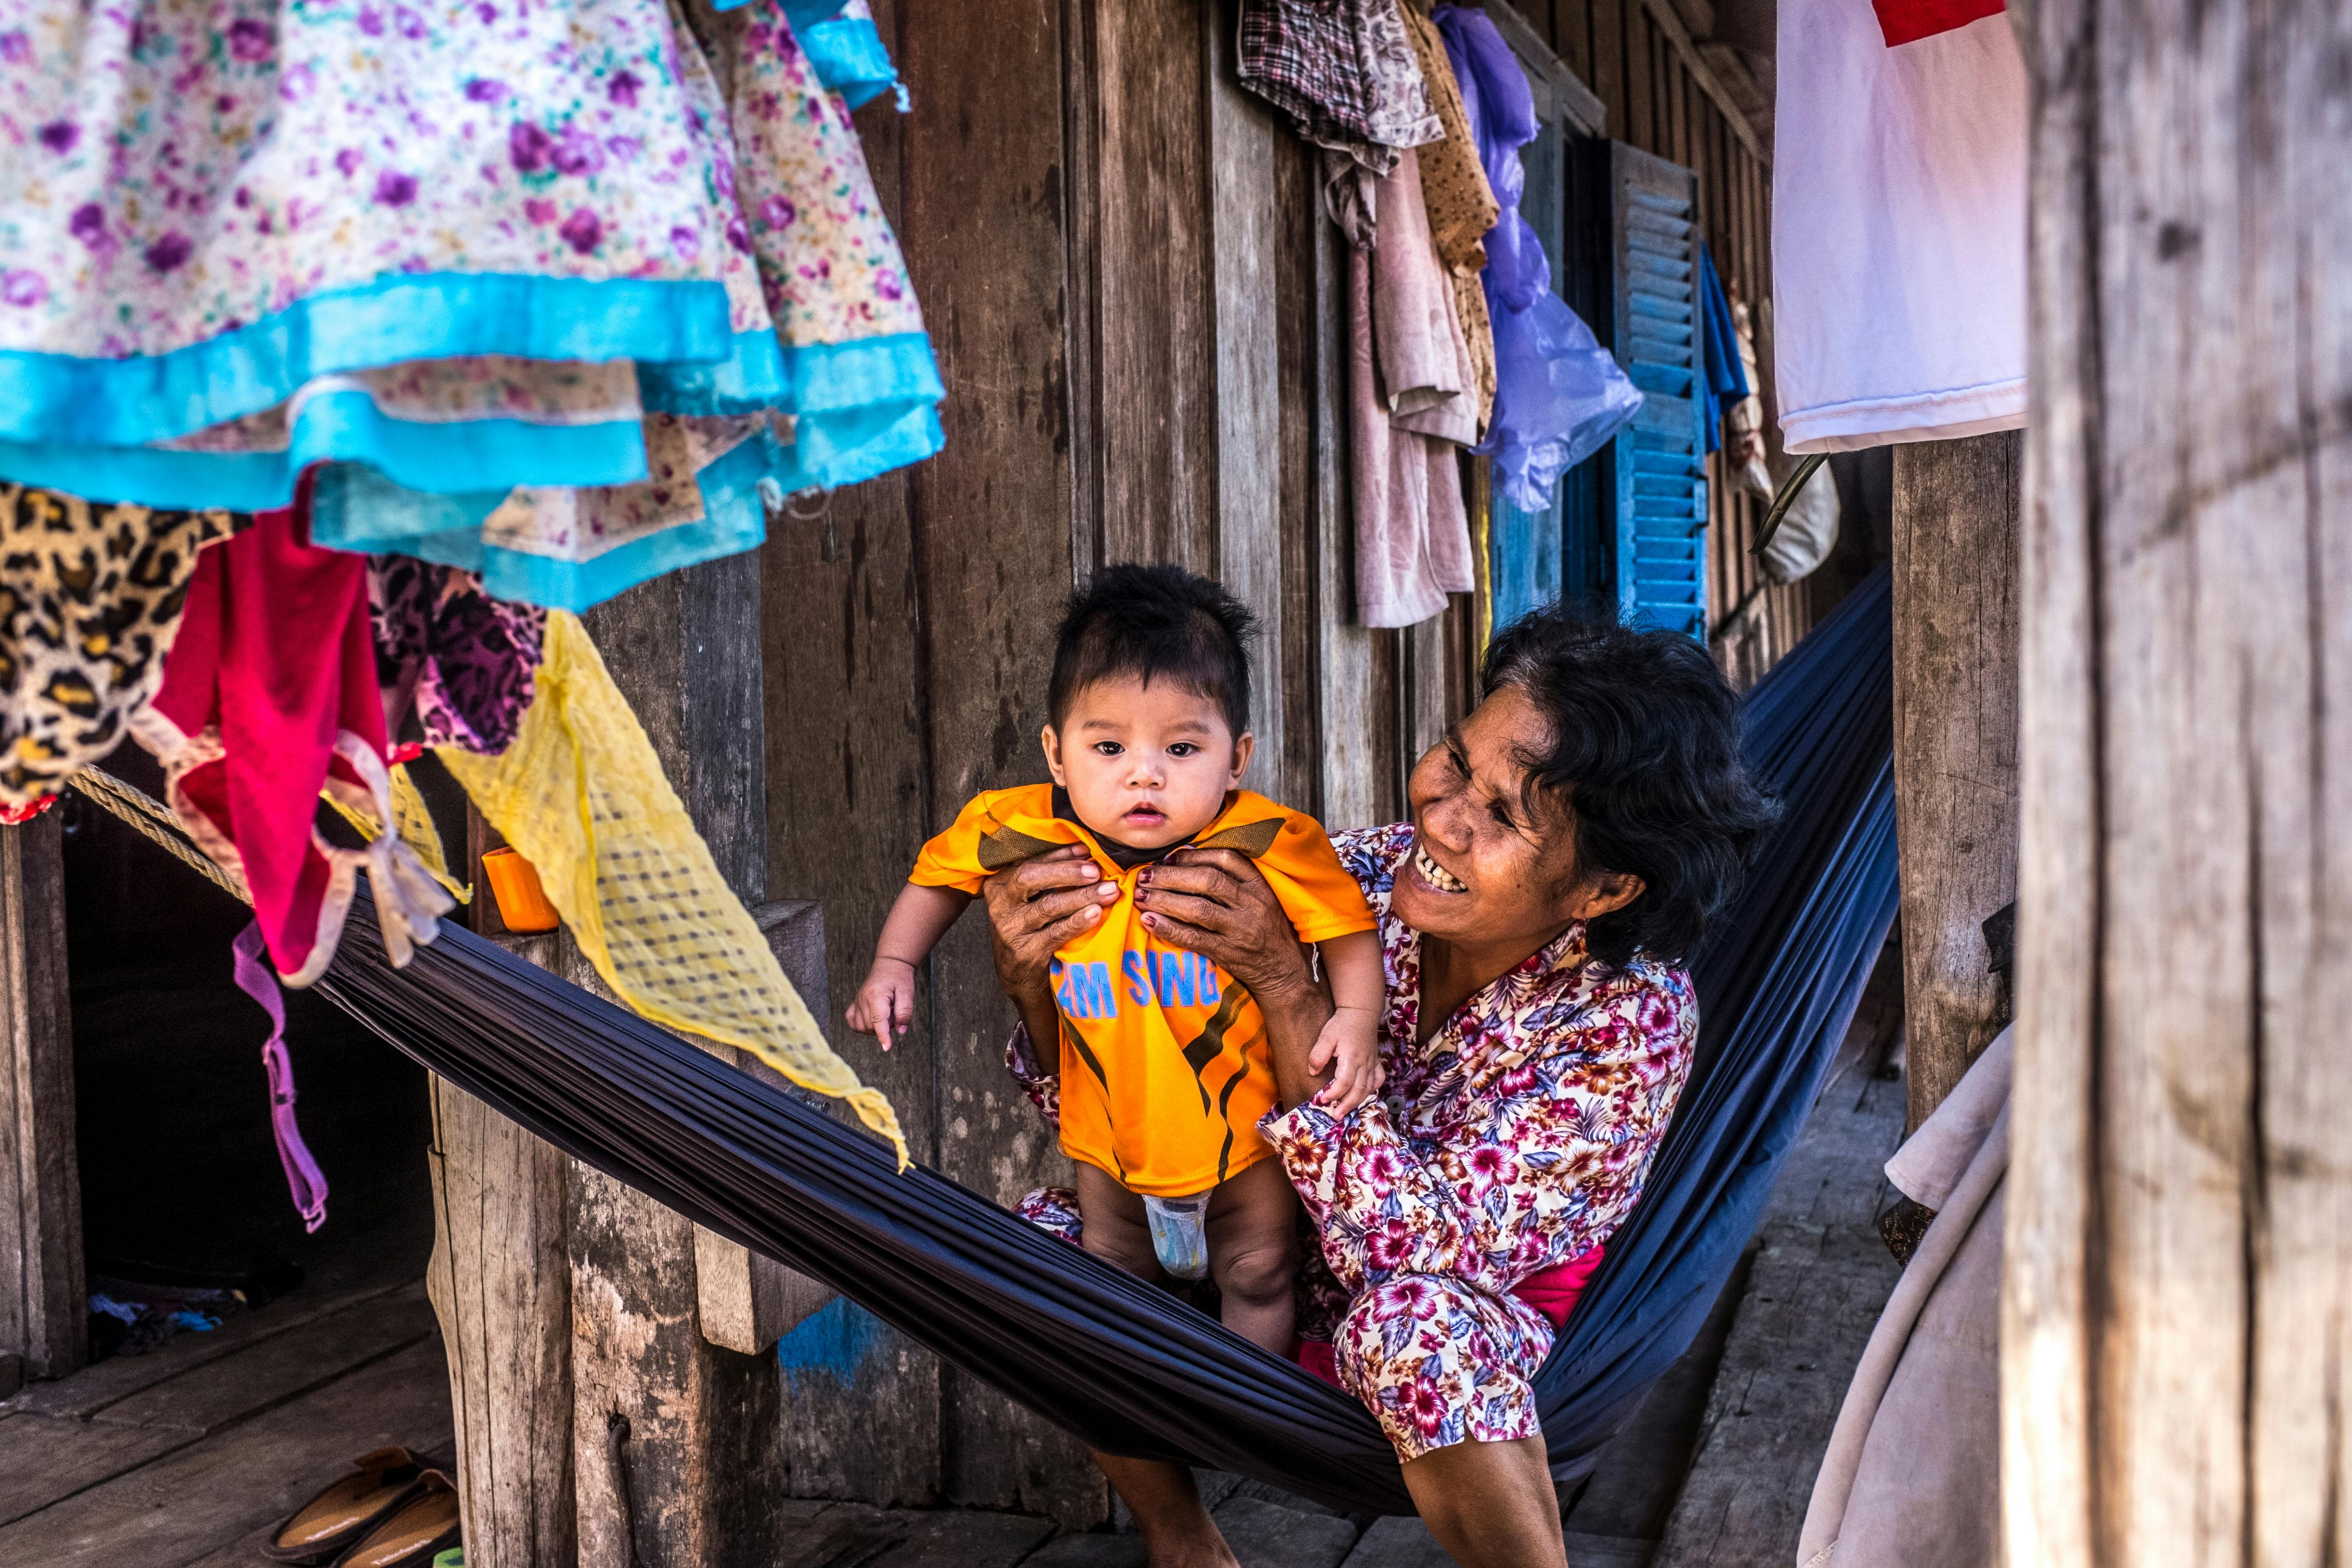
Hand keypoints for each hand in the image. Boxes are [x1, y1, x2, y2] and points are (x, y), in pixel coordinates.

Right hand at [846, 957, 916, 1046]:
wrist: (890, 965)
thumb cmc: (899, 978)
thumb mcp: (908, 992)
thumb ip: (905, 1012)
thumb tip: (900, 1031)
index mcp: (876, 995)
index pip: (877, 1020)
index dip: (882, 1036)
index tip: (886, 1047)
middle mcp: (863, 998)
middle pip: (871, 1026)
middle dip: (885, 1026)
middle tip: (894, 1012)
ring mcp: (857, 1001)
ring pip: (861, 1027)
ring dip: (875, 1027)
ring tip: (885, 1013)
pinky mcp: (855, 1002)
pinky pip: (852, 1021)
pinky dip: (861, 1025)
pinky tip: (872, 1019)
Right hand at [978, 844, 1120, 1009]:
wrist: (1019, 977)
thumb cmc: (1030, 929)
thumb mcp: (1028, 900)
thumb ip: (1048, 877)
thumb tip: (1087, 853)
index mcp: (999, 884)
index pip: (1030, 862)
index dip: (1060, 854)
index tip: (1087, 850)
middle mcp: (1000, 904)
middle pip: (1030, 878)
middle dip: (1066, 872)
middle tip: (1096, 871)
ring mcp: (1011, 929)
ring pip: (1047, 906)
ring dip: (1081, 896)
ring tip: (1109, 891)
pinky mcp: (1025, 952)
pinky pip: (1055, 933)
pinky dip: (1078, 921)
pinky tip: (1096, 913)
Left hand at [1129, 848, 1311, 1003]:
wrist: (1285, 972)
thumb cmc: (1266, 929)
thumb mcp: (1261, 896)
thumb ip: (1233, 878)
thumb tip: (1186, 856)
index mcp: (1259, 884)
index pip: (1225, 859)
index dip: (1193, 856)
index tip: (1168, 858)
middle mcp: (1252, 903)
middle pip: (1207, 881)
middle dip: (1171, 876)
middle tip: (1144, 876)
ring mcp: (1240, 929)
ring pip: (1198, 909)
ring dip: (1164, 900)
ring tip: (1140, 897)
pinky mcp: (1229, 953)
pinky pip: (1194, 939)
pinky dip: (1169, 929)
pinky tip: (1148, 921)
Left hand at [1310, 1007, 1384, 1115]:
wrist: (1361, 1012)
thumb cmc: (1342, 1024)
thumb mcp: (1326, 1036)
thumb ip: (1318, 1054)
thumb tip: (1312, 1072)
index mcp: (1351, 1058)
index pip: (1344, 1082)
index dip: (1333, 1093)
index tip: (1322, 1099)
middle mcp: (1364, 1063)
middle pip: (1358, 1090)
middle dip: (1347, 1105)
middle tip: (1336, 1115)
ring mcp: (1372, 1063)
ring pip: (1368, 1088)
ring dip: (1357, 1102)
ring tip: (1346, 1110)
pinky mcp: (1375, 1061)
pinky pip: (1378, 1079)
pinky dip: (1372, 1089)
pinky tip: (1365, 1094)